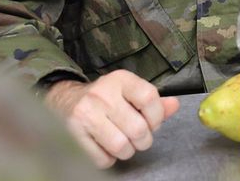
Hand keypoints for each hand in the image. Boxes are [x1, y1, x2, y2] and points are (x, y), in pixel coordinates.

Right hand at [44, 69, 179, 168]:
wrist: (64, 101)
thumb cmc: (105, 98)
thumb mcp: (129, 92)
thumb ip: (154, 101)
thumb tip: (175, 105)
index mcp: (121, 79)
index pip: (150, 98)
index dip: (157, 117)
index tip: (154, 123)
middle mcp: (102, 94)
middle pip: (138, 128)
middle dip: (144, 140)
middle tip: (139, 138)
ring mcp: (86, 114)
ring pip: (121, 146)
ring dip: (127, 151)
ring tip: (124, 143)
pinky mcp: (73, 134)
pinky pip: (102, 159)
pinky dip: (109, 159)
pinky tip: (106, 147)